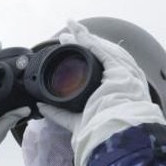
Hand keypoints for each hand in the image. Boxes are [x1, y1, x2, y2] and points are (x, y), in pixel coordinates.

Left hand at [37, 20, 165, 165]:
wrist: (114, 137)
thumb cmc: (100, 134)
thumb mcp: (76, 121)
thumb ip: (59, 113)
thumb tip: (40, 106)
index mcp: (116, 91)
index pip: (100, 67)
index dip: (85, 56)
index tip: (69, 49)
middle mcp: (123, 80)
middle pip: (101, 54)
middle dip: (83, 42)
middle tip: (67, 34)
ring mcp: (124, 74)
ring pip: (103, 48)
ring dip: (86, 37)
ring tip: (71, 27)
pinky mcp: (122, 71)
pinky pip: (104, 52)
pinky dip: (91, 42)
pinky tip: (79, 34)